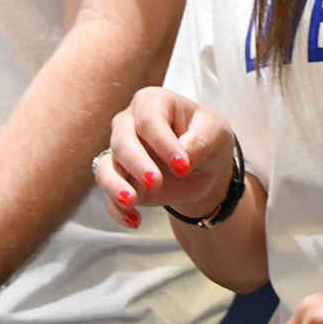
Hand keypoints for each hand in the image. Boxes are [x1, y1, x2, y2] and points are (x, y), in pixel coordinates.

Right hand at [95, 86, 237, 229]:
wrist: (203, 167)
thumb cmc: (207, 138)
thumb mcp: (216, 133)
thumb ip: (202, 140)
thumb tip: (183, 157)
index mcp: (154, 102)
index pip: (149, 117)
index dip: (162, 142)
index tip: (182, 166)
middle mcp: (130, 123)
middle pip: (122, 139)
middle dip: (136, 162)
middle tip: (155, 182)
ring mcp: (121, 152)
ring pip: (106, 166)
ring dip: (115, 185)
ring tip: (131, 202)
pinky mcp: (120, 180)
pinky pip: (108, 195)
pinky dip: (117, 209)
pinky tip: (134, 220)